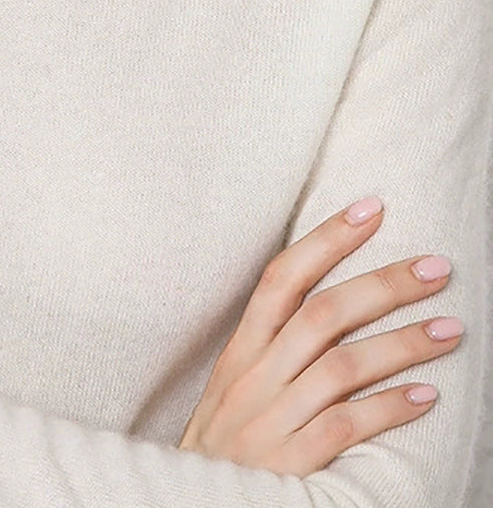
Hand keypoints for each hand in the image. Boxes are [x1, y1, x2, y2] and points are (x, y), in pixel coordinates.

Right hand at [177, 197, 461, 476]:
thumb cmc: (223, 448)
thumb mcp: (234, 388)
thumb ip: (272, 350)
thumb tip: (334, 304)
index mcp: (240, 351)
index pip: (282, 278)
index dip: (327, 239)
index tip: (371, 208)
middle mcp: (253, 377)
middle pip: (323, 313)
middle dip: (384, 284)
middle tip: (436, 267)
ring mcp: (270, 420)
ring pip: (342, 366)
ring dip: (403, 343)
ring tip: (450, 328)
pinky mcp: (289, 466)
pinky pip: (346, 427)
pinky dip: (388, 409)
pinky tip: (425, 396)